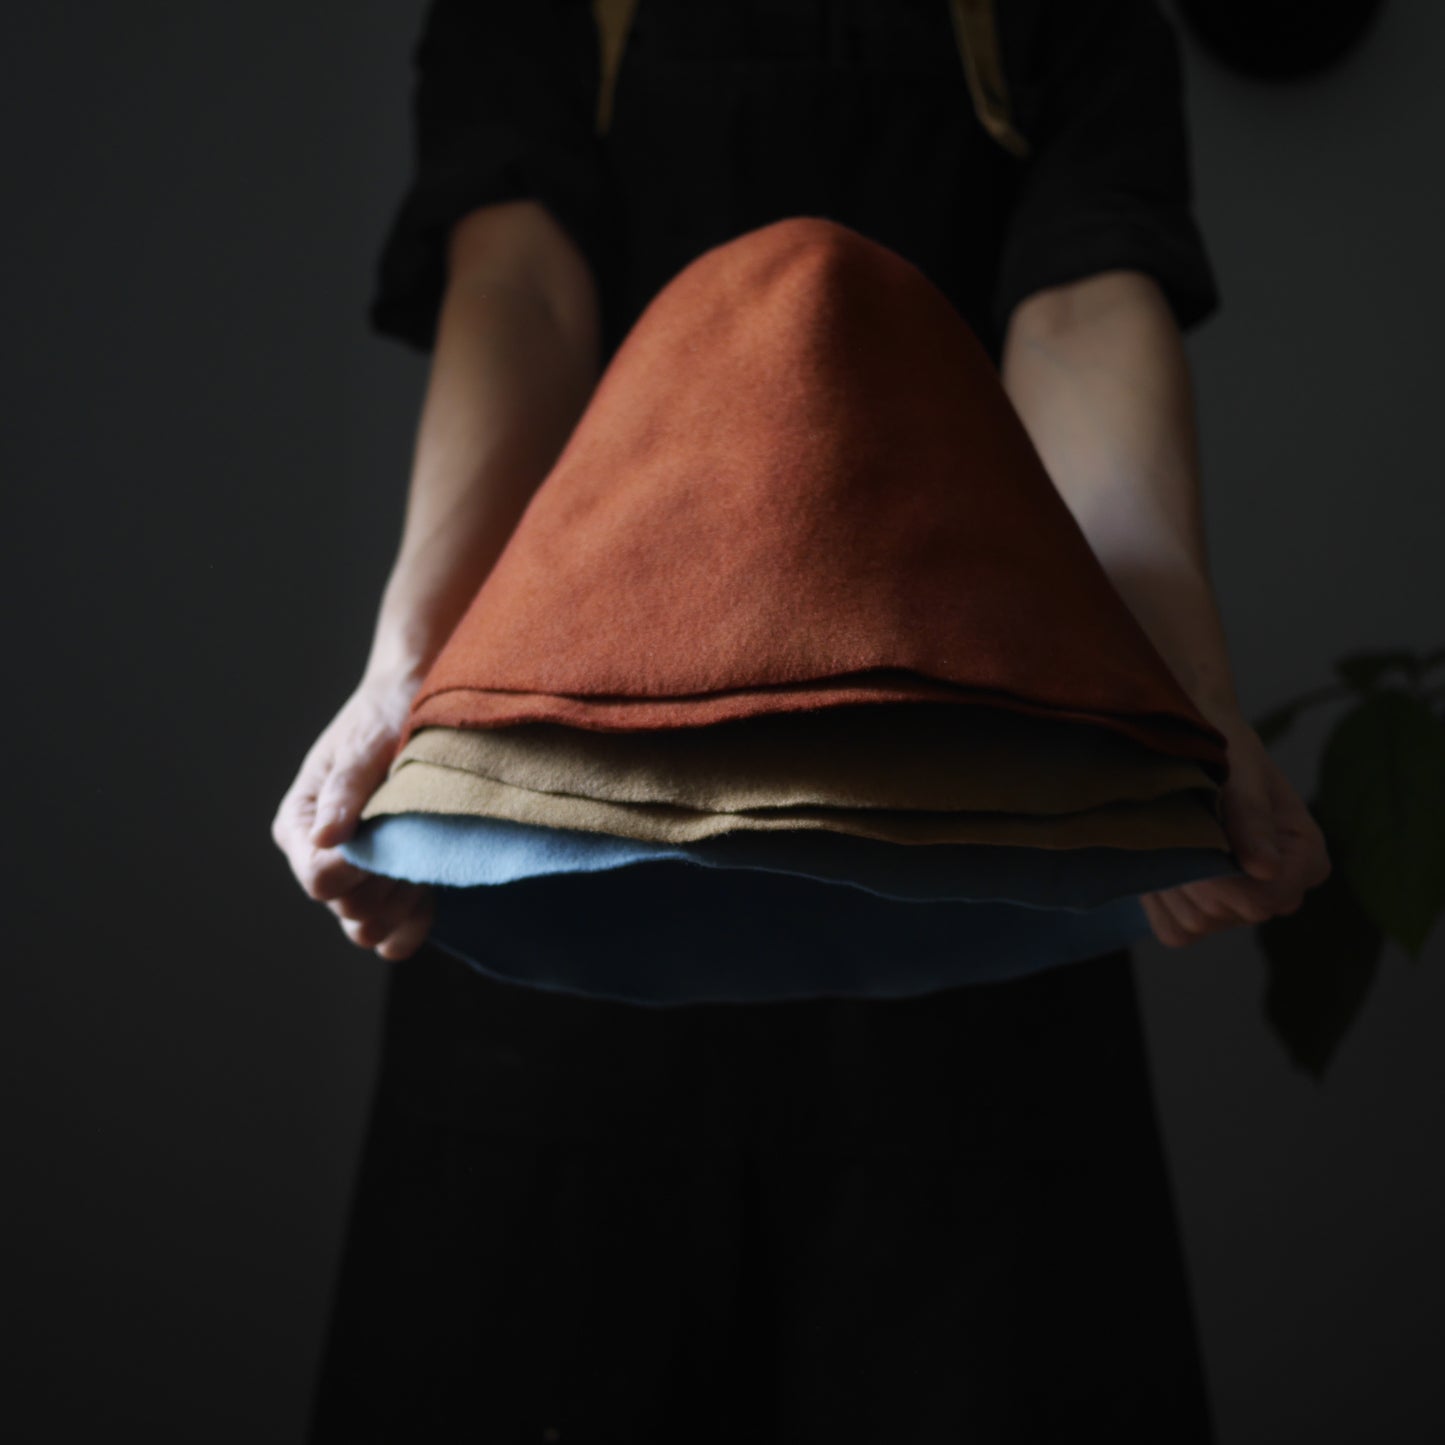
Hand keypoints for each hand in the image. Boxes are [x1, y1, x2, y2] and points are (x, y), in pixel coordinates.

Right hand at [271, 671, 434, 959]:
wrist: (418, 706)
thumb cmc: (385, 717)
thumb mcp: (364, 745)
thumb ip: (345, 790)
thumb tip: (323, 836)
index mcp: (300, 824)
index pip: (318, 879)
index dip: (356, 871)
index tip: (386, 836)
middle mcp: (320, 857)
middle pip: (347, 908)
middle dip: (385, 884)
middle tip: (412, 838)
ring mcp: (356, 877)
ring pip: (369, 927)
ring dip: (401, 902)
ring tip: (422, 857)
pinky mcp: (391, 886)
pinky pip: (394, 935)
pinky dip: (412, 924)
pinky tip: (428, 899)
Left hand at [1140, 706, 1330, 948]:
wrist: (1181, 740)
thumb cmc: (1219, 746)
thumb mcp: (1238, 766)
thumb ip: (1251, 813)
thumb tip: (1266, 869)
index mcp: (1305, 854)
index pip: (1271, 898)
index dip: (1229, 878)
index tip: (1203, 834)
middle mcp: (1279, 887)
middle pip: (1234, 912)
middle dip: (1198, 873)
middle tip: (1179, 826)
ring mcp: (1238, 904)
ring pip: (1200, 923)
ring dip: (1173, 882)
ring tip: (1169, 837)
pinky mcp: (1199, 911)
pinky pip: (1176, 931)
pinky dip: (1159, 902)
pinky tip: (1157, 863)